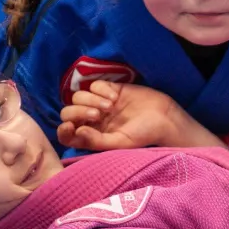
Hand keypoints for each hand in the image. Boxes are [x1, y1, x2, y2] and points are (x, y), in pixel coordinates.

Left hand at [57, 80, 179, 150]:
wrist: (164, 117)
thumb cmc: (143, 135)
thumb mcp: (120, 143)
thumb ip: (96, 141)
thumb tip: (77, 130)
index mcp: (91, 136)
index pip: (66, 134)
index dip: (63, 130)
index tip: (71, 127)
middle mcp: (91, 120)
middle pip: (68, 112)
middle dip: (79, 111)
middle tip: (98, 114)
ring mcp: (99, 103)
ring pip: (78, 96)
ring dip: (92, 99)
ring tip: (111, 106)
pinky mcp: (109, 89)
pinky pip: (94, 84)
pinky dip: (102, 89)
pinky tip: (115, 96)